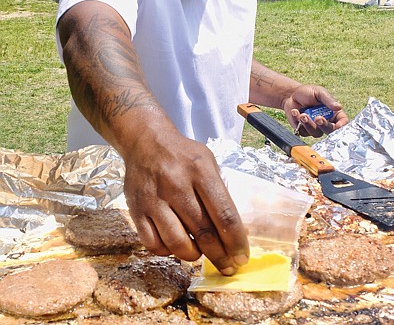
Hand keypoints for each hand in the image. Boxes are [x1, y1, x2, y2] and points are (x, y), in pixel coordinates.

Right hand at [122, 126, 248, 275]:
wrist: (146, 141)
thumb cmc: (183, 155)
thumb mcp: (208, 162)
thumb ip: (220, 192)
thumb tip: (235, 231)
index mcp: (200, 170)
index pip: (224, 214)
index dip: (236, 241)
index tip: (242, 258)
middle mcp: (177, 184)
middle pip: (203, 232)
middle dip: (220, 256)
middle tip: (228, 267)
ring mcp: (154, 199)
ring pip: (177, 243)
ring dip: (193, 255)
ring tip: (200, 253)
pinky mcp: (136, 210)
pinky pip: (153, 244)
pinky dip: (168, 251)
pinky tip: (175, 244)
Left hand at [282, 84, 348, 137]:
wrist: (291, 95)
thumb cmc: (307, 92)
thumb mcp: (319, 92)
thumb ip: (328, 99)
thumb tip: (339, 106)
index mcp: (333, 112)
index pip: (343, 122)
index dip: (342, 125)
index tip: (338, 125)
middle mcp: (326, 122)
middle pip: (330, 130)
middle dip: (324, 125)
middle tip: (317, 118)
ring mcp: (315, 127)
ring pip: (316, 133)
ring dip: (309, 124)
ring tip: (302, 114)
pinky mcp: (304, 130)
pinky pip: (303, 131)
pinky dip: (298, 122)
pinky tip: (295, 112)